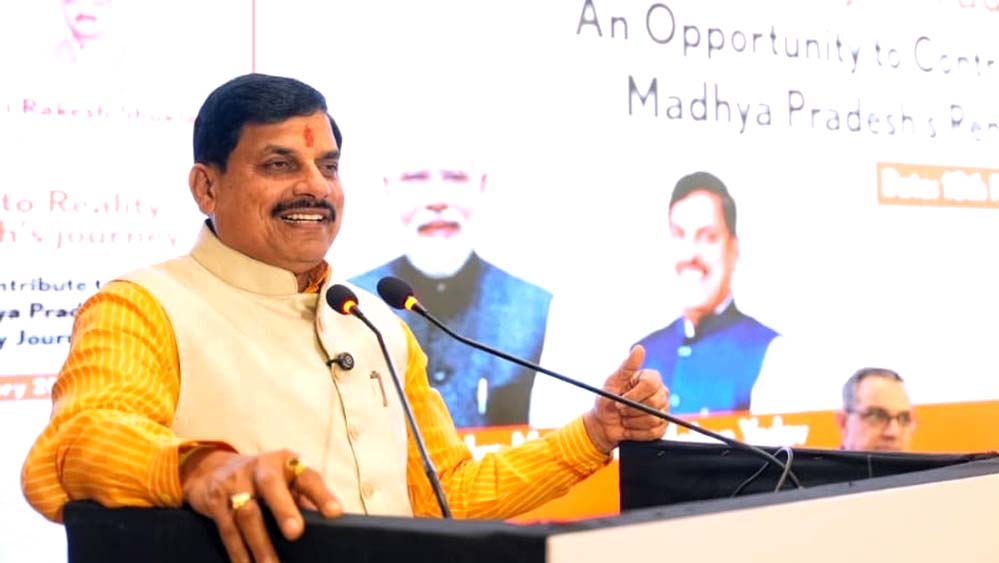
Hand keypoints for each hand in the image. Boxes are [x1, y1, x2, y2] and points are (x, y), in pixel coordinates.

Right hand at [180, 448, 341, 562]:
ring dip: (260, 543)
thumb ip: (302, 498)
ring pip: (247, 513)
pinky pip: (228, 529)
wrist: (211, 470)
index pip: (307, 476)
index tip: (335, 513)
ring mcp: (235, 483)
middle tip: (295, 533)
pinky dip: (238, 551)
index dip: (321, 494)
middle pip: (271, 486)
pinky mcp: (216, 501)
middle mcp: (260, 469)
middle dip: (284, 509)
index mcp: (285, 463)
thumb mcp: (284, 480)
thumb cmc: (261, 479)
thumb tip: (323, 525)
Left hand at [582, 345, 668, 453]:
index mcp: (651, 378)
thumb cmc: (608, 399)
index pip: (650, 384)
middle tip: (620, 410)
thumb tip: (639, 348)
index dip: (633, 395)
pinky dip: (637, 432)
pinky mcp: (662, 427)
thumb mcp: (613, 381)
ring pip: (653, 419)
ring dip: (632, 422)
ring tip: (624, 419)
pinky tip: (630, 427)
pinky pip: (653, 432)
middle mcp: (661, 393)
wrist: (604, 423)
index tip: (619, 400)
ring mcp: (663, 410)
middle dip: (631, 410)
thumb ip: (627, 366)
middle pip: (653, 403)